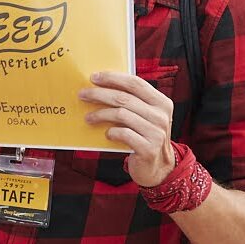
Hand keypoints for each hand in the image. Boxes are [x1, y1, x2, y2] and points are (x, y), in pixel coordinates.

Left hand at [80, 71, 176, 187]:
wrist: (156, 166)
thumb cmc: (143, 135)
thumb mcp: (143, 116)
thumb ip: (130, 102)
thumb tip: (99, 86)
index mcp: (161, 103)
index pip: (136, 83)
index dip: (113, 78)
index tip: (94, 77)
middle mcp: (161, 116)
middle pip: (124, 98)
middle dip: (99, 94)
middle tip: (82, 95)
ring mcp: (157, 133)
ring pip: (121, 114)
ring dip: (100, 114)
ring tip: (88, 118)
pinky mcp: (149, 149)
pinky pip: (123, 133)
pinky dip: (111, 131)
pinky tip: (107, 134)